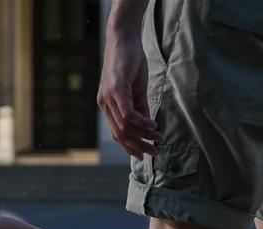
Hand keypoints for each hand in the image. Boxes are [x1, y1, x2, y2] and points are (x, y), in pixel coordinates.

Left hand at [97, 26, 162, 159]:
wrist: (124, 38)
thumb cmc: (130, 62)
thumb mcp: (136, 89)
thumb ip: (140, 108)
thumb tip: (147, 127)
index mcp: (106, 106)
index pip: (116, 134)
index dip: (129, 147)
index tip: (143, 156)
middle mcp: (104, 104)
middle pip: (121, 134)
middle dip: (139, 146)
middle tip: (154, 153)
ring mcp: (108, 97)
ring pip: (126, 126)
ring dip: (144, 135)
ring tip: (159, 138)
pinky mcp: (116, 89)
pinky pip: (128, 114)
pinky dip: (142, 123)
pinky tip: (153, 125)